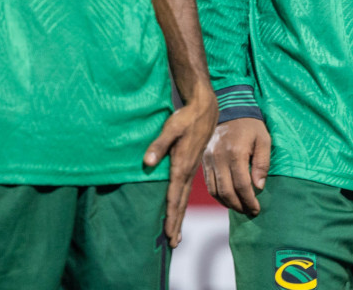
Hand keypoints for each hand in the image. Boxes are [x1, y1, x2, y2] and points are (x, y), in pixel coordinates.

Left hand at [145, 95, 218, 245]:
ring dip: (179, 217)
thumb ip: (158, 145)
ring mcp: (191, 170)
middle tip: (173, 244)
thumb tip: (147, 163)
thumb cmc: (185, 117)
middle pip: (181, 202)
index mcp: (182, 165)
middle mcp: (188, 171)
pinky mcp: (191, 166)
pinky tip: (179, 210)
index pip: (174, 196)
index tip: (168, 233)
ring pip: (184, 198)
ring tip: (176, 236)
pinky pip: (186, 190)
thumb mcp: (171, 128)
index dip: (170, 215)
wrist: (205, 109)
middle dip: (176, 223)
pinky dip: (181, 204)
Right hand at [201, 117, 271, 216]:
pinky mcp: (204, 161)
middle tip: (250, 211)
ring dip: (228, 204)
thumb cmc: (251, 126)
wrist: (230, 109)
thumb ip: (262, 163)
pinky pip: (209, 185)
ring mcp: (209, 160)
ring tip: (240, 207)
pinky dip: (218, 196)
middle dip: (239, 206)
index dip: (249, 200)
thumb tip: (259, 186)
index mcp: (235, 153)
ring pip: (215, 191)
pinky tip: (229, 198)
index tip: (257, 209)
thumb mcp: (264, 139)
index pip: (241, 185)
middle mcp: (219, 158)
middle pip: (226, 192)